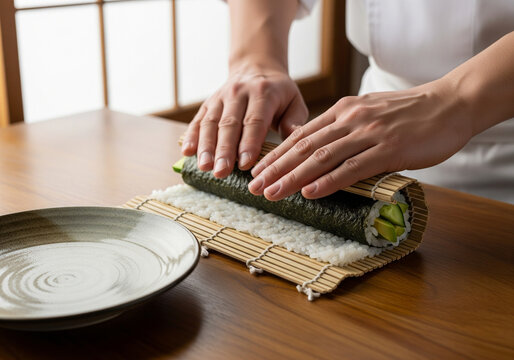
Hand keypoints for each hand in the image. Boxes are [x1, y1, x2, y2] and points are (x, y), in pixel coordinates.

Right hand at [181, 65, 307, 177]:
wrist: (256, 68)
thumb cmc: (279, 93)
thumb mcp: (294, 102)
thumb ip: (294, 122)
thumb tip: (293, 141)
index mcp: (263, 93)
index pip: (255, 121)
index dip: (249, 143)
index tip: (245, 164)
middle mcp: (239, 93)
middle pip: (229, 124)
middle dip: (224, 150)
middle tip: (221, 172)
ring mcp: (220, 98)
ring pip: (211, 123)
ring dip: (206, 147)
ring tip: (204, 167)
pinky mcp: (208, 104)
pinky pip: (198, 120)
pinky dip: (191, 136)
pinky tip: (187, 152)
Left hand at [248, 78, 472, 200]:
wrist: (449, 104)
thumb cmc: (408, 113)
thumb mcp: (367, 111)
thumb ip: (343, 127)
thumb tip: (319, 144)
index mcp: (342, 111)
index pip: (301, 135)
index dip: (276, 154)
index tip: (258, 170)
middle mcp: (350, 120)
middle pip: (303, 147)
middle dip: (275, 168)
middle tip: (253, 186)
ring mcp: (368, 134)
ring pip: (322, 158)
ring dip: (293, 177)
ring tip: (272, 193)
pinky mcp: (388, 149)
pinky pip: (352, 168)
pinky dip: (329, 181)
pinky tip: (310, 193)